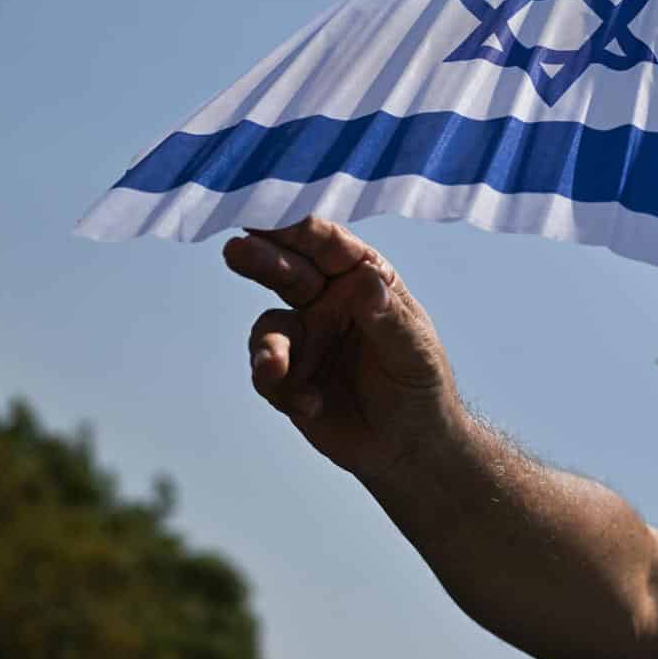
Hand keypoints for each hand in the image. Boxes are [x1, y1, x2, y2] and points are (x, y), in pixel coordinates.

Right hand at [223, 217, 460, 484]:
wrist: (408, 445)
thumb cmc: (420, 382)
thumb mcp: (413, 348)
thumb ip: (388, 317)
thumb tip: (365, 280)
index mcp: (361, 278)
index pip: (328, 245)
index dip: (299, 228)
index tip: (269, 213)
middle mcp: (326, 301)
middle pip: (286, 272)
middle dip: (260, 259)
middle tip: (236, 251)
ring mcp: (305, 339)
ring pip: (271, 328)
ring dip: (269, 345)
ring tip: (274, 365)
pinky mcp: (289, 379)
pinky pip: (270, 376)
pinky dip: (284, 387)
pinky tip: (311, 404)